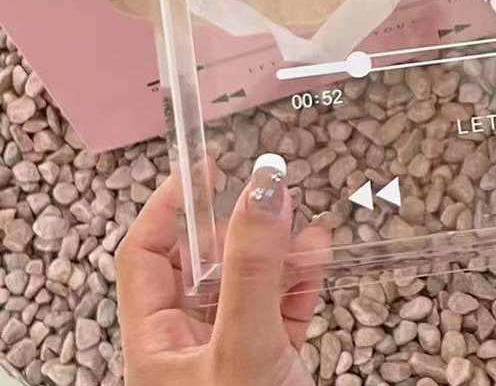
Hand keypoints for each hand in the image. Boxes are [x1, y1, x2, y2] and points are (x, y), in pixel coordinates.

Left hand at [117, 155, 328, 385]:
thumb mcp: (243, 343)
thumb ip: (253, 267)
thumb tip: (265, 185)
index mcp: (156, 343)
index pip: (145, 255)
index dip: (169, 205)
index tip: (205, 165)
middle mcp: (189, 344)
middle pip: (203, 264)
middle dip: (239, 225)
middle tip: (269, 189)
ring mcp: (231, 353)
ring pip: (249, 283)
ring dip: (279, 249)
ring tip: (303, 222)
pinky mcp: (271, 363)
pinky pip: (283, 307)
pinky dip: (301, 279)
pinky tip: (318, 255)